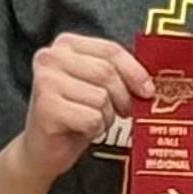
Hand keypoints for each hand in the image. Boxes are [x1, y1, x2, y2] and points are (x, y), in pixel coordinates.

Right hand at [17, 33, 152, 180]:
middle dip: (123, 96)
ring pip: (101, 97)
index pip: (110, 50)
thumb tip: (150, 80)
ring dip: (107, 116)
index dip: (134, 71)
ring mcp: (45, 81)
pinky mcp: (46, 107)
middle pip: (107, 72)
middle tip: (125, 111)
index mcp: (66, 44)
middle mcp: (51, 57)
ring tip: (95, 121)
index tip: (148, 89)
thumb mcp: (96, 85)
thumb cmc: (74, 114)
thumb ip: (117, 73)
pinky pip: (91, 117)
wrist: (42, 149)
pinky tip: (83, 130)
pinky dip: (95, 128)